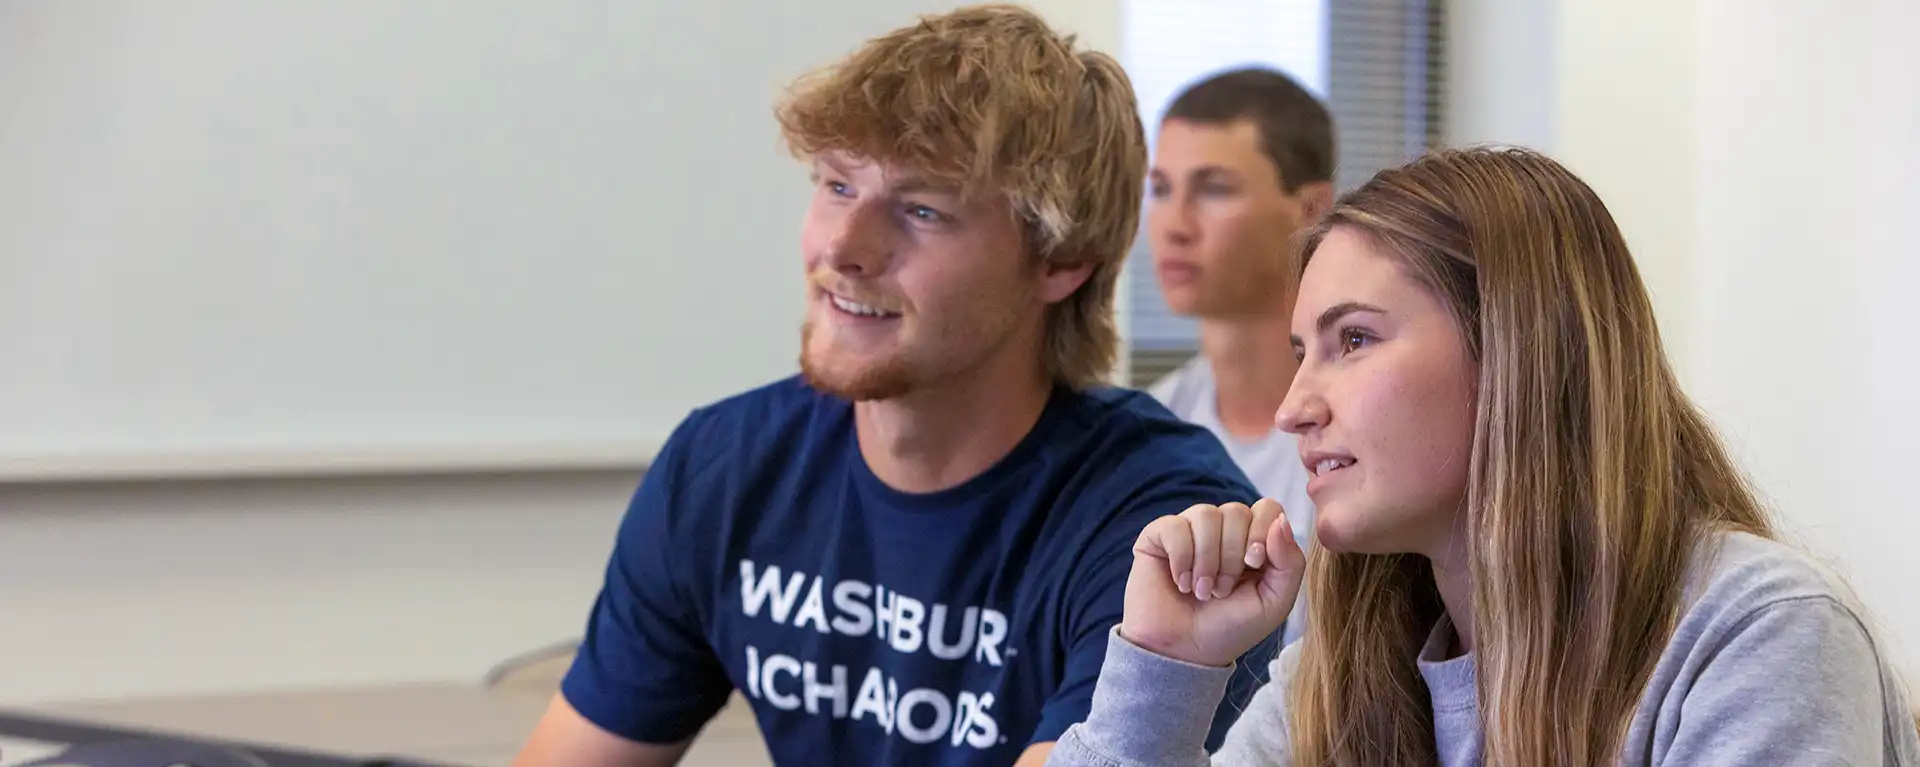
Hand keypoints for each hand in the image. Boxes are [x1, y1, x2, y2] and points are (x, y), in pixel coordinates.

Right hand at [1118, 498, 1305, 667]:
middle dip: (1232, 556)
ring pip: (1205, 515)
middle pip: (1236, 512)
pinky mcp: (1158, 537)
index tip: (1254, 564)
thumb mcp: (1274, 603)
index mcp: (1253, 540)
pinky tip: (1181, 583)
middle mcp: (1222, 530)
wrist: (1184, 653)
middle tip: (1222, 590)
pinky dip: (1181, 558)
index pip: (1267, 508)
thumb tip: (1280, 522)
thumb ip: (1290, 563)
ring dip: (1207, 559)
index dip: (1262, 532)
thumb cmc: (1230, 628)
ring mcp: (1189, 530)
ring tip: (1202, 591)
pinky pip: (1174, 527)